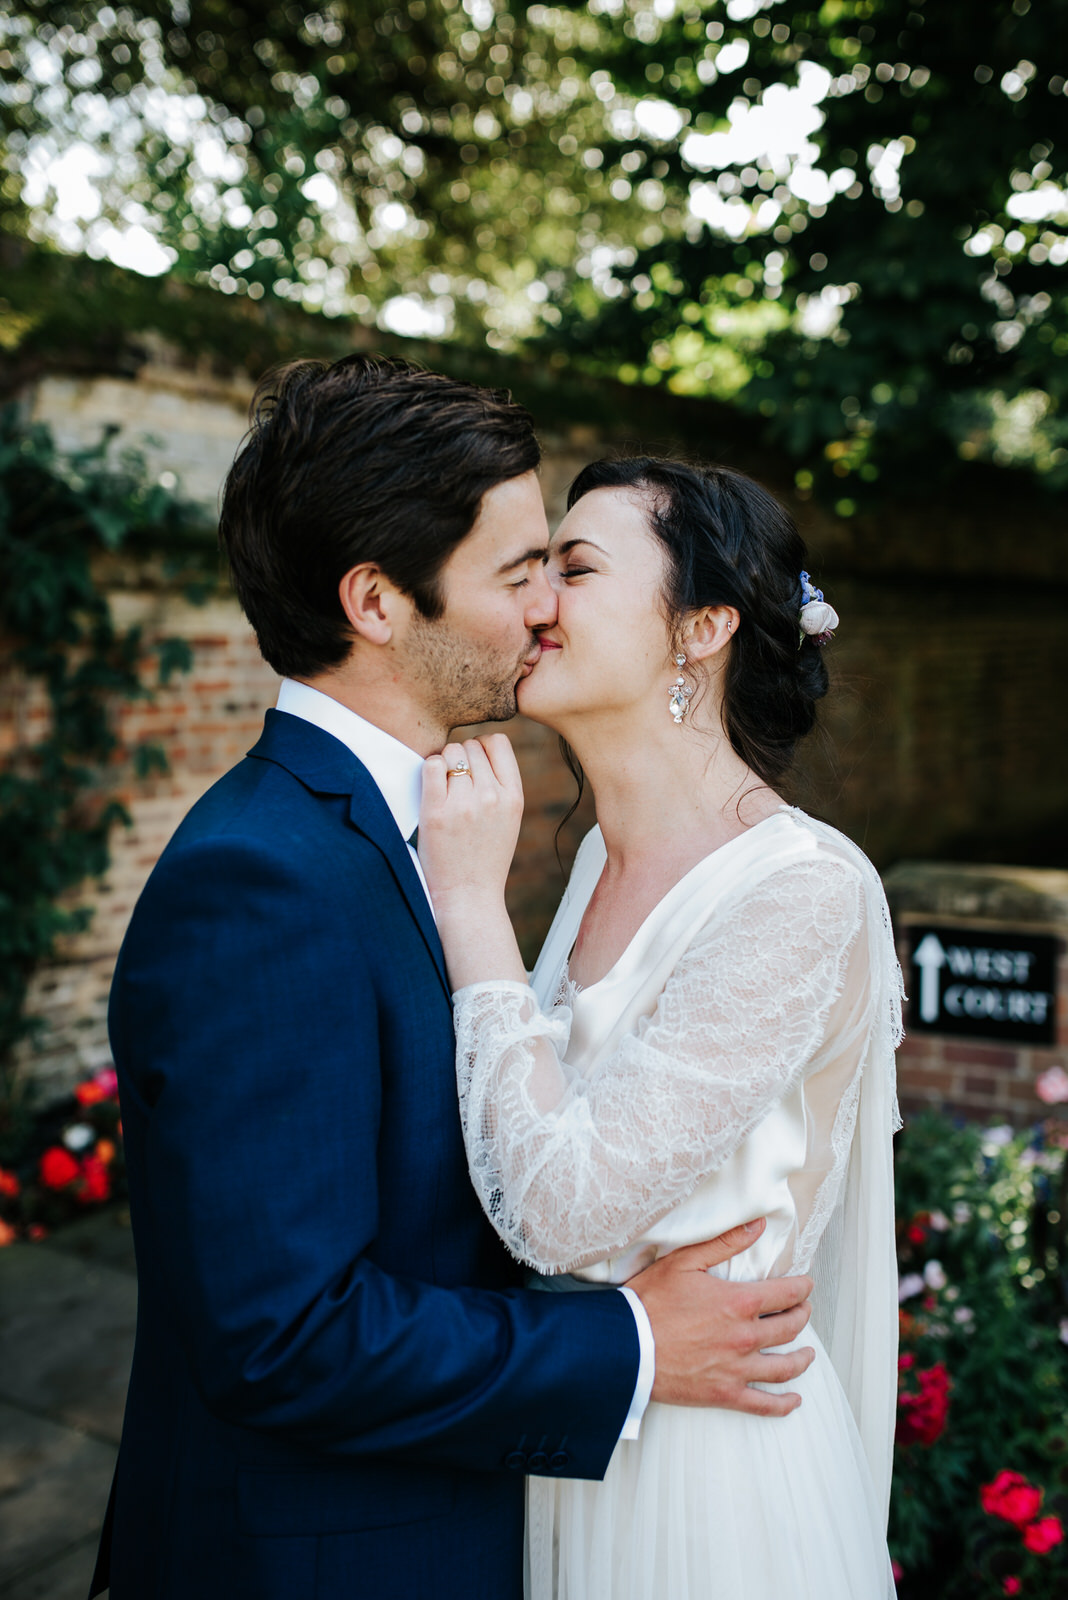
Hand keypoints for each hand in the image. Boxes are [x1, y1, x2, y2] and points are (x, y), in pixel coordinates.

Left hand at [419, 735, 523, 913]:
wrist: (469, 896)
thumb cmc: (485, 858)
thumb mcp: (510, 820)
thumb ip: (501, 787)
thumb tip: (481, 749)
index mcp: (514, 797)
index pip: (499, 742)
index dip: (482, 747)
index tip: (473, 765)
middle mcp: (492, 796)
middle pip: (471, 745)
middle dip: (461, 758)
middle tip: (455, 783)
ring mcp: (464, 804)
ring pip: (450, 752)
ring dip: (444, 764)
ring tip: (443, 788)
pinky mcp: (436, 812)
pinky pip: (431, 765)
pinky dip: (429, 770)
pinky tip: (431, 788)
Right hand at [627, 1219, 814, 1416]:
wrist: (626, 1346)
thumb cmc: (651, 1300)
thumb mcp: (684, 1261)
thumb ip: (725, 1242)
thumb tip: (758, 1226)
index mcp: (739, 1303)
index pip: (787, 1294)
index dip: (802, 1288)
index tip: (807, 1285)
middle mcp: (745, 1337)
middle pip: (790, 1328)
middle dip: (803, 1316)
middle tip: (804, 1311)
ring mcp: (737, 1369)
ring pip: (785, 1367)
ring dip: (802, 1359)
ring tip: (808, 1354)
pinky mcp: (725, 1394)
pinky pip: (764, 1404)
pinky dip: (784, 1404)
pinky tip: (794, 1400)